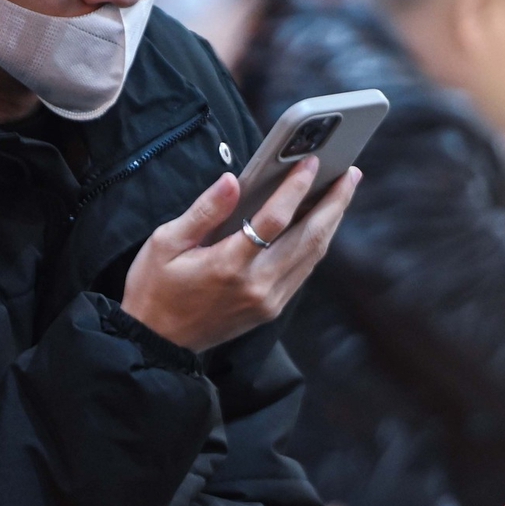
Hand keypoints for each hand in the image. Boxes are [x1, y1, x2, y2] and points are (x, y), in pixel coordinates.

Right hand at [122, 157, 361, 353]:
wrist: (155, 343)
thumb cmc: (154, 287)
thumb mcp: (165, 242)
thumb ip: (204, 210)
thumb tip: (233, 180)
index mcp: (228, 266)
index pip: (274, 220)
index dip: (296, 187)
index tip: (312, 162)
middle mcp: (256, 286)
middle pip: (309, 237)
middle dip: (334, 202)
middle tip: (350, 172)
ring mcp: (268, 301)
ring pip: (313, 255)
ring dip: (332, 221)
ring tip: (342, 191)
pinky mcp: (271, 309)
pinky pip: (303, 270)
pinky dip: (317, 242)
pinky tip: (321, 222)